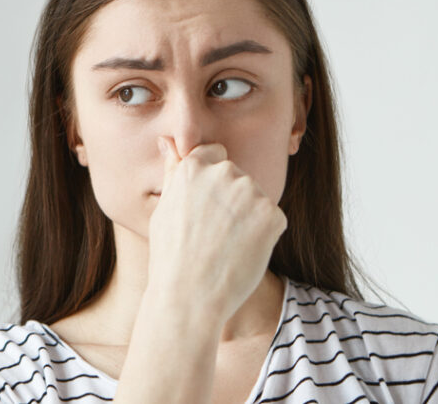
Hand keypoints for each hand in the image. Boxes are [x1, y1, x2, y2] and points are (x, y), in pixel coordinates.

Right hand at [147, 136, 287, 322]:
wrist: (190, 296)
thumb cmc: (171, 257)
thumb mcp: (164, 209)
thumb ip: (173, 171)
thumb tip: (168, 141)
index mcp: (193, 167)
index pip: (215, 155)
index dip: (212, 184)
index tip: (205, 209)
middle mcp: (223, 173)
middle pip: (238, 179)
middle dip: (231, 201)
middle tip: (212, 235)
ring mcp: (250, 192)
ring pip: (256, 201)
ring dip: (248, 220)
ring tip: (225, 248)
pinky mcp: (272, 214)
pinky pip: (273, 221)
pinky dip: (263, 237)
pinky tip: (242, 254)